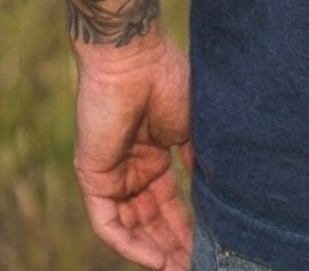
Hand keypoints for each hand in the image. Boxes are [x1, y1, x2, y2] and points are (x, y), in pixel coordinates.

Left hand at [73, 27, 193, 270]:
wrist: (134, 58)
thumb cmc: (168, 79)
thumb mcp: (193, 126)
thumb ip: (199, 160)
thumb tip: (215, 192)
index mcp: (155, 153)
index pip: (169, 202)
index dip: (188, 226)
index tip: (209, 245)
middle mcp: (132, 167)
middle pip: (151, 219)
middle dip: (173, 245)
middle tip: (197, 264)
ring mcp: (112, 174)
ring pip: (132, 226)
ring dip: (155, 251)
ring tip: (181, 268)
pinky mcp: (93, 178)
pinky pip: (110, 224)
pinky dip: (131, 245)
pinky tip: (157, 259)